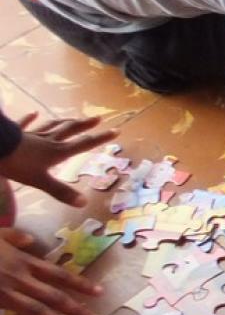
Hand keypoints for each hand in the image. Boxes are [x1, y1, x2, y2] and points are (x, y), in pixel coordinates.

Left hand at [0, 114, 116, 207]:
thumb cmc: (19, 165)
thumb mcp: (41, 181)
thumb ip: (61, 191)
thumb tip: (84, 202)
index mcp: (57, 152)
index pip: (83, 144)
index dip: (100, 138)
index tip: (116, 130)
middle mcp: (49, 141)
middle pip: (71, 131)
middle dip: (85, 125)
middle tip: (98, 118)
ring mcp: (34, 135)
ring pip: (53, 126)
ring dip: (64, 121)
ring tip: (73, 117)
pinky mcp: (18, 133)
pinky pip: (26, 124)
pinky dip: (31, 118)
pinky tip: (34, 112)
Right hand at [0, 228, 101, 314]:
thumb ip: (13, 237)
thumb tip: (29, 240)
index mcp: (22, 262)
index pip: (58, 274)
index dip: (80, 283)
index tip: (99, 292)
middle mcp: (18, 278)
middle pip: (53, 295)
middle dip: (76, 308)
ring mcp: (3, 293)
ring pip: (36, 309)